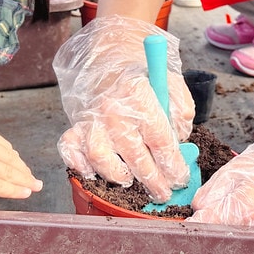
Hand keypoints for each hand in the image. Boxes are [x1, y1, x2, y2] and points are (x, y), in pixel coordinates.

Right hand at [0, 122, 41, 205]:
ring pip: (7, 172)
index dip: (17, 160)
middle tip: (34, 180)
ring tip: (34, 186)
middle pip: (8, 158)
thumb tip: (13, 165)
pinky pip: (0, 185)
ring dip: (23, 181)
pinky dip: (15, 190)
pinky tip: (25, 192)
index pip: (4, 146)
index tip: (24, 169)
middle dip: (23, 171)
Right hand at [54, 16, 194, 200]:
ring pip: (100, 158)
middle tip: (163, 192)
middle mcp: (113, 109)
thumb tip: (181, 140)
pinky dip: (81, 166)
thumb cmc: (142, 78)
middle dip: (153, 181)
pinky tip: (95, 173)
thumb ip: (181, 109)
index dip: (172, 165)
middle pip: (135, 156)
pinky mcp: (76, 126)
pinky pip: (71, 151)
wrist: (109, 60)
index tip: (180, 178)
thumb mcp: (171, 83)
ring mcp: (91, 119)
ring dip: (117, 176)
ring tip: (131, 181)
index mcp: (139, 95)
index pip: (159, 140)